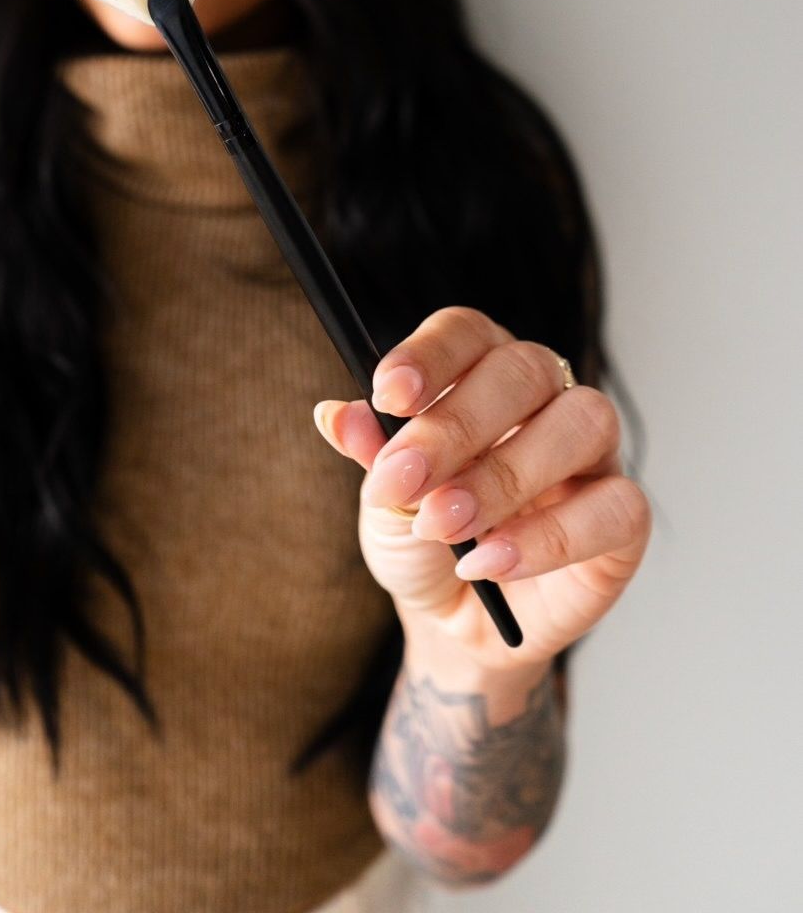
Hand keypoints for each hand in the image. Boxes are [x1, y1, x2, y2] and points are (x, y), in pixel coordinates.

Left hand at [313, 306, 651, 673]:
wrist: (454, 626)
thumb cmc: (422, 543)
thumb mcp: (385, 502)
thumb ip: (373, 456)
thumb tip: (335, 414)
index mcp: (480, 373)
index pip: (467, 333)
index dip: (430, 355)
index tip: (386, 394)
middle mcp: (545, 399)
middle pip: (523, 370)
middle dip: (457, 426)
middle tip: (406, 480)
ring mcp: (593, 456)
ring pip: (582, 423)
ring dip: (506, 476)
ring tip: (446, 525)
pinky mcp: (623, 519)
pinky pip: (614, 506)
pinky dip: (548, 537)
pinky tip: (491, 562)